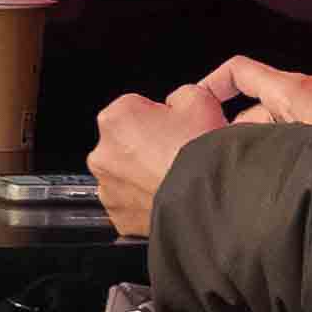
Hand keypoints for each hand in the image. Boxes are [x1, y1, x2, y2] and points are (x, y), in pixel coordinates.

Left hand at [85, 79, 198, 223]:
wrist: (208, 202)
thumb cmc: (201, 155)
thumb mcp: (199, 100)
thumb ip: (179, 94)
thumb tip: (176, 102)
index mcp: (116, 118)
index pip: (135, 108)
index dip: (159, 116)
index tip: (174, 126)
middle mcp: (103, 153)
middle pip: (126, 142)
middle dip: (147, 146)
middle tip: (177, 153)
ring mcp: (108, 187)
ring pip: (126, 174)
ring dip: (144, 174)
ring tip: (174, 177)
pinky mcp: (118, 216)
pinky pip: (130, 203)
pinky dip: (145, 200)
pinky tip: (168, 196)